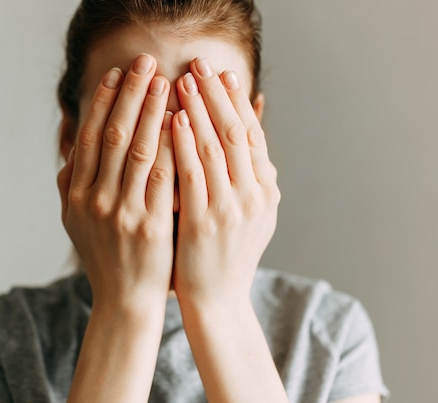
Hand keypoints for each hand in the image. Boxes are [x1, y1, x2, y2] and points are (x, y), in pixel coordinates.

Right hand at [57, 54, 174, 309]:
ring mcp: (121, 212)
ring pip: (138, 149)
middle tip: (144, 62)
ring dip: (152, 111)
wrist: (125, 301)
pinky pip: (162, 176)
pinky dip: (170, 145)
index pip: (90, 137)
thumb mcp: (75, 224)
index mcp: (75, 195)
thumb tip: (69, 155)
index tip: (116, 74)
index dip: (102, 101)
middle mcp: (94, 200)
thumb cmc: (104, 259)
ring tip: (166, 81)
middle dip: (129, 94)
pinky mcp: (150, 225)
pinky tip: (181, 122)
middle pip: (113, 134)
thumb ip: (69, 188)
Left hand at [171, 57, 280, 304]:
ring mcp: (231, 210)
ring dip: (199, 110)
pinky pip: (193, 173)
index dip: (236, 102)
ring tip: (184, 81)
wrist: (216, 301)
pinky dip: (185, 143)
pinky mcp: (205, 222)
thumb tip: (247, 132)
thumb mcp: (249, 214)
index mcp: (265, 191)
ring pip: (215, 147)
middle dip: (217, 95)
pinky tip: (174, 119)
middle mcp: (254, 196)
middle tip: (200, 65)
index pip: (251, 135)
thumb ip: (248, 175)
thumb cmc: (225, 254)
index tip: (222, 75)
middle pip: (235, 132)